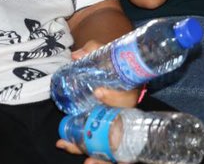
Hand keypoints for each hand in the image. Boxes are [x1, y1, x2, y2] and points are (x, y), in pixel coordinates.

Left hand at [55, 41, 141, 160]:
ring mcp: (118, 126)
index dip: (115, 98)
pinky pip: (105, 150)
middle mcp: (126, 112)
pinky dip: (95, 156)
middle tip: (89, 147)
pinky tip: (74, 152)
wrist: (117, 72)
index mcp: (129, 92)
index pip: (127, 97)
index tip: (99, 93)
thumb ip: (92, 50)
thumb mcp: (105, 54)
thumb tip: (76, 55)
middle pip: (122, 131)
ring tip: (86, 160)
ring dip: (102, 157)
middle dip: (109, 143)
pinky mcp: (108, 135)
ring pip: (115, 146)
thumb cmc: (113, 65)